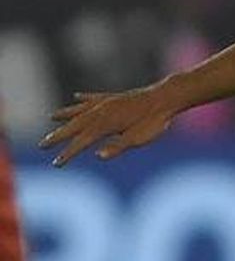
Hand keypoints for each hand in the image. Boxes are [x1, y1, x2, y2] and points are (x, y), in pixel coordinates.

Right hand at [40, 85, 177, 165]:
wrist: (167, 97)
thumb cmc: (154, 121)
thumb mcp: (139, 138)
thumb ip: (118, 147)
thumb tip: (99, 156)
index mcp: (106, 125)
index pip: (82, 142)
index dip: (68, 153)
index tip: (57, 163)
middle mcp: (102, 111)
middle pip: (75, 125)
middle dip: (58, 135)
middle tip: (42, 144)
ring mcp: (107, 102)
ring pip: (81, 110)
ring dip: (65, 115)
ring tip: (52, 118)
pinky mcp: (115, 97)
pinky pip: (94, 97)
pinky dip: (83, 98)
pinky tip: (76, 97)